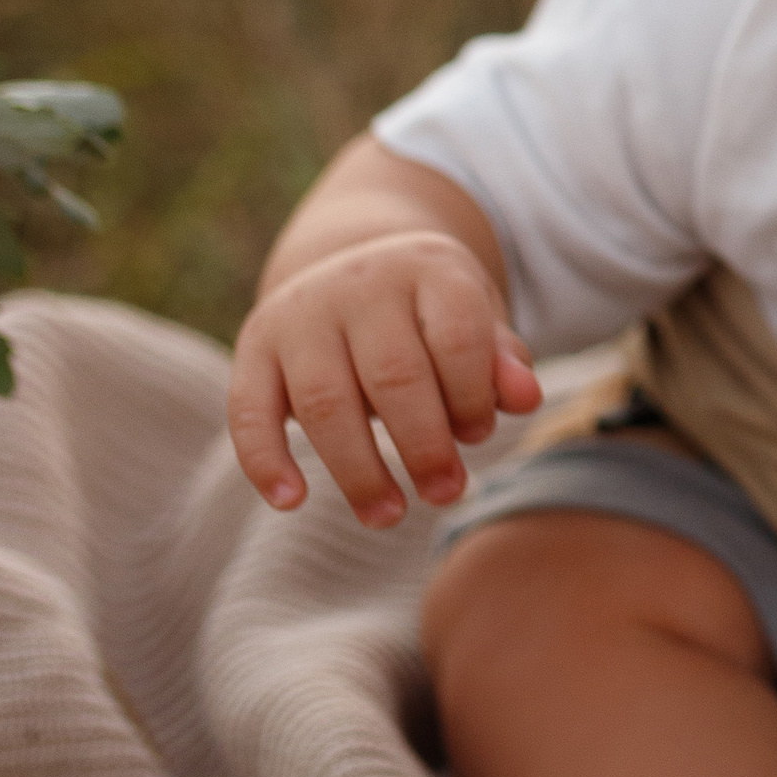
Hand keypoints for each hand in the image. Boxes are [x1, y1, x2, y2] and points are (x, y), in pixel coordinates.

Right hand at [228, 232, 542, 527]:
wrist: (354, 261)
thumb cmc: (430, 313)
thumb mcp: (474, 318)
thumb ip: (500, 360)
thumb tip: (526, 399)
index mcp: (427, 269)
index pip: (456, 338)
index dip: (471, 397)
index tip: (478, 437)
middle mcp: (360, 284)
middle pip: (393, 375)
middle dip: (424, 445)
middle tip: (445, 493)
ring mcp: (301, 313)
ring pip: (325, 401)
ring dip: (358, 470)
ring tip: (388, 515)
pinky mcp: (255, 345)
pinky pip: (250, 408)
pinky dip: (266, 459)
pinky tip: (291, 501)